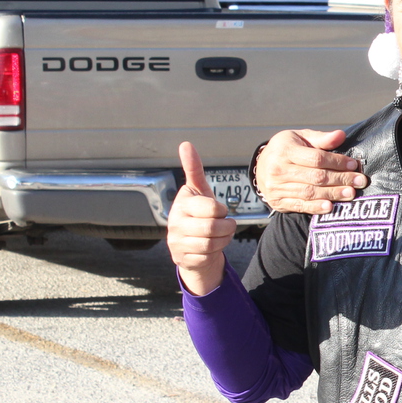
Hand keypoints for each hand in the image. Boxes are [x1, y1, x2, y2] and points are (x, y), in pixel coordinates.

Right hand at [169, 141, 236, 294]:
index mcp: (182, 204)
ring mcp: (177, 242)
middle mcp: (175, 223)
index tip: (218, 211)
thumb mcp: (199, 191)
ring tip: (220, 234)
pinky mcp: (182, 258)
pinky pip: (208, 256)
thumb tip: (185, 144)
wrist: (191, 243)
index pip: (212, 208)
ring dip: (223, 239)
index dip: (221, 211)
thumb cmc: (198, 214)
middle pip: (213, 228)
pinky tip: (212, 247)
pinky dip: (217, 252)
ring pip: (212, 243)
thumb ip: (194, 169)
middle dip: (226, 227)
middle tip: (225, 224)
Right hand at [255, 129, 365, 214]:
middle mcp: (279, 169)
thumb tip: (341, 135)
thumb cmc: (287, 149)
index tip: (354, 164)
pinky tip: (330, 207)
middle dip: (340, 179)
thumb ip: (321, 139)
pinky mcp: (278, 202)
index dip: (337, 162)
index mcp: (285, 150)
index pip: (316, 158)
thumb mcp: (300, 138)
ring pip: (310, 192)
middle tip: (359, 181)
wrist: (261, 167)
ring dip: (333, 194)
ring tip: (350, 194)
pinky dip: (316, 207)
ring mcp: (277, 187)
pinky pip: (300, 205)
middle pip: (315, 177)